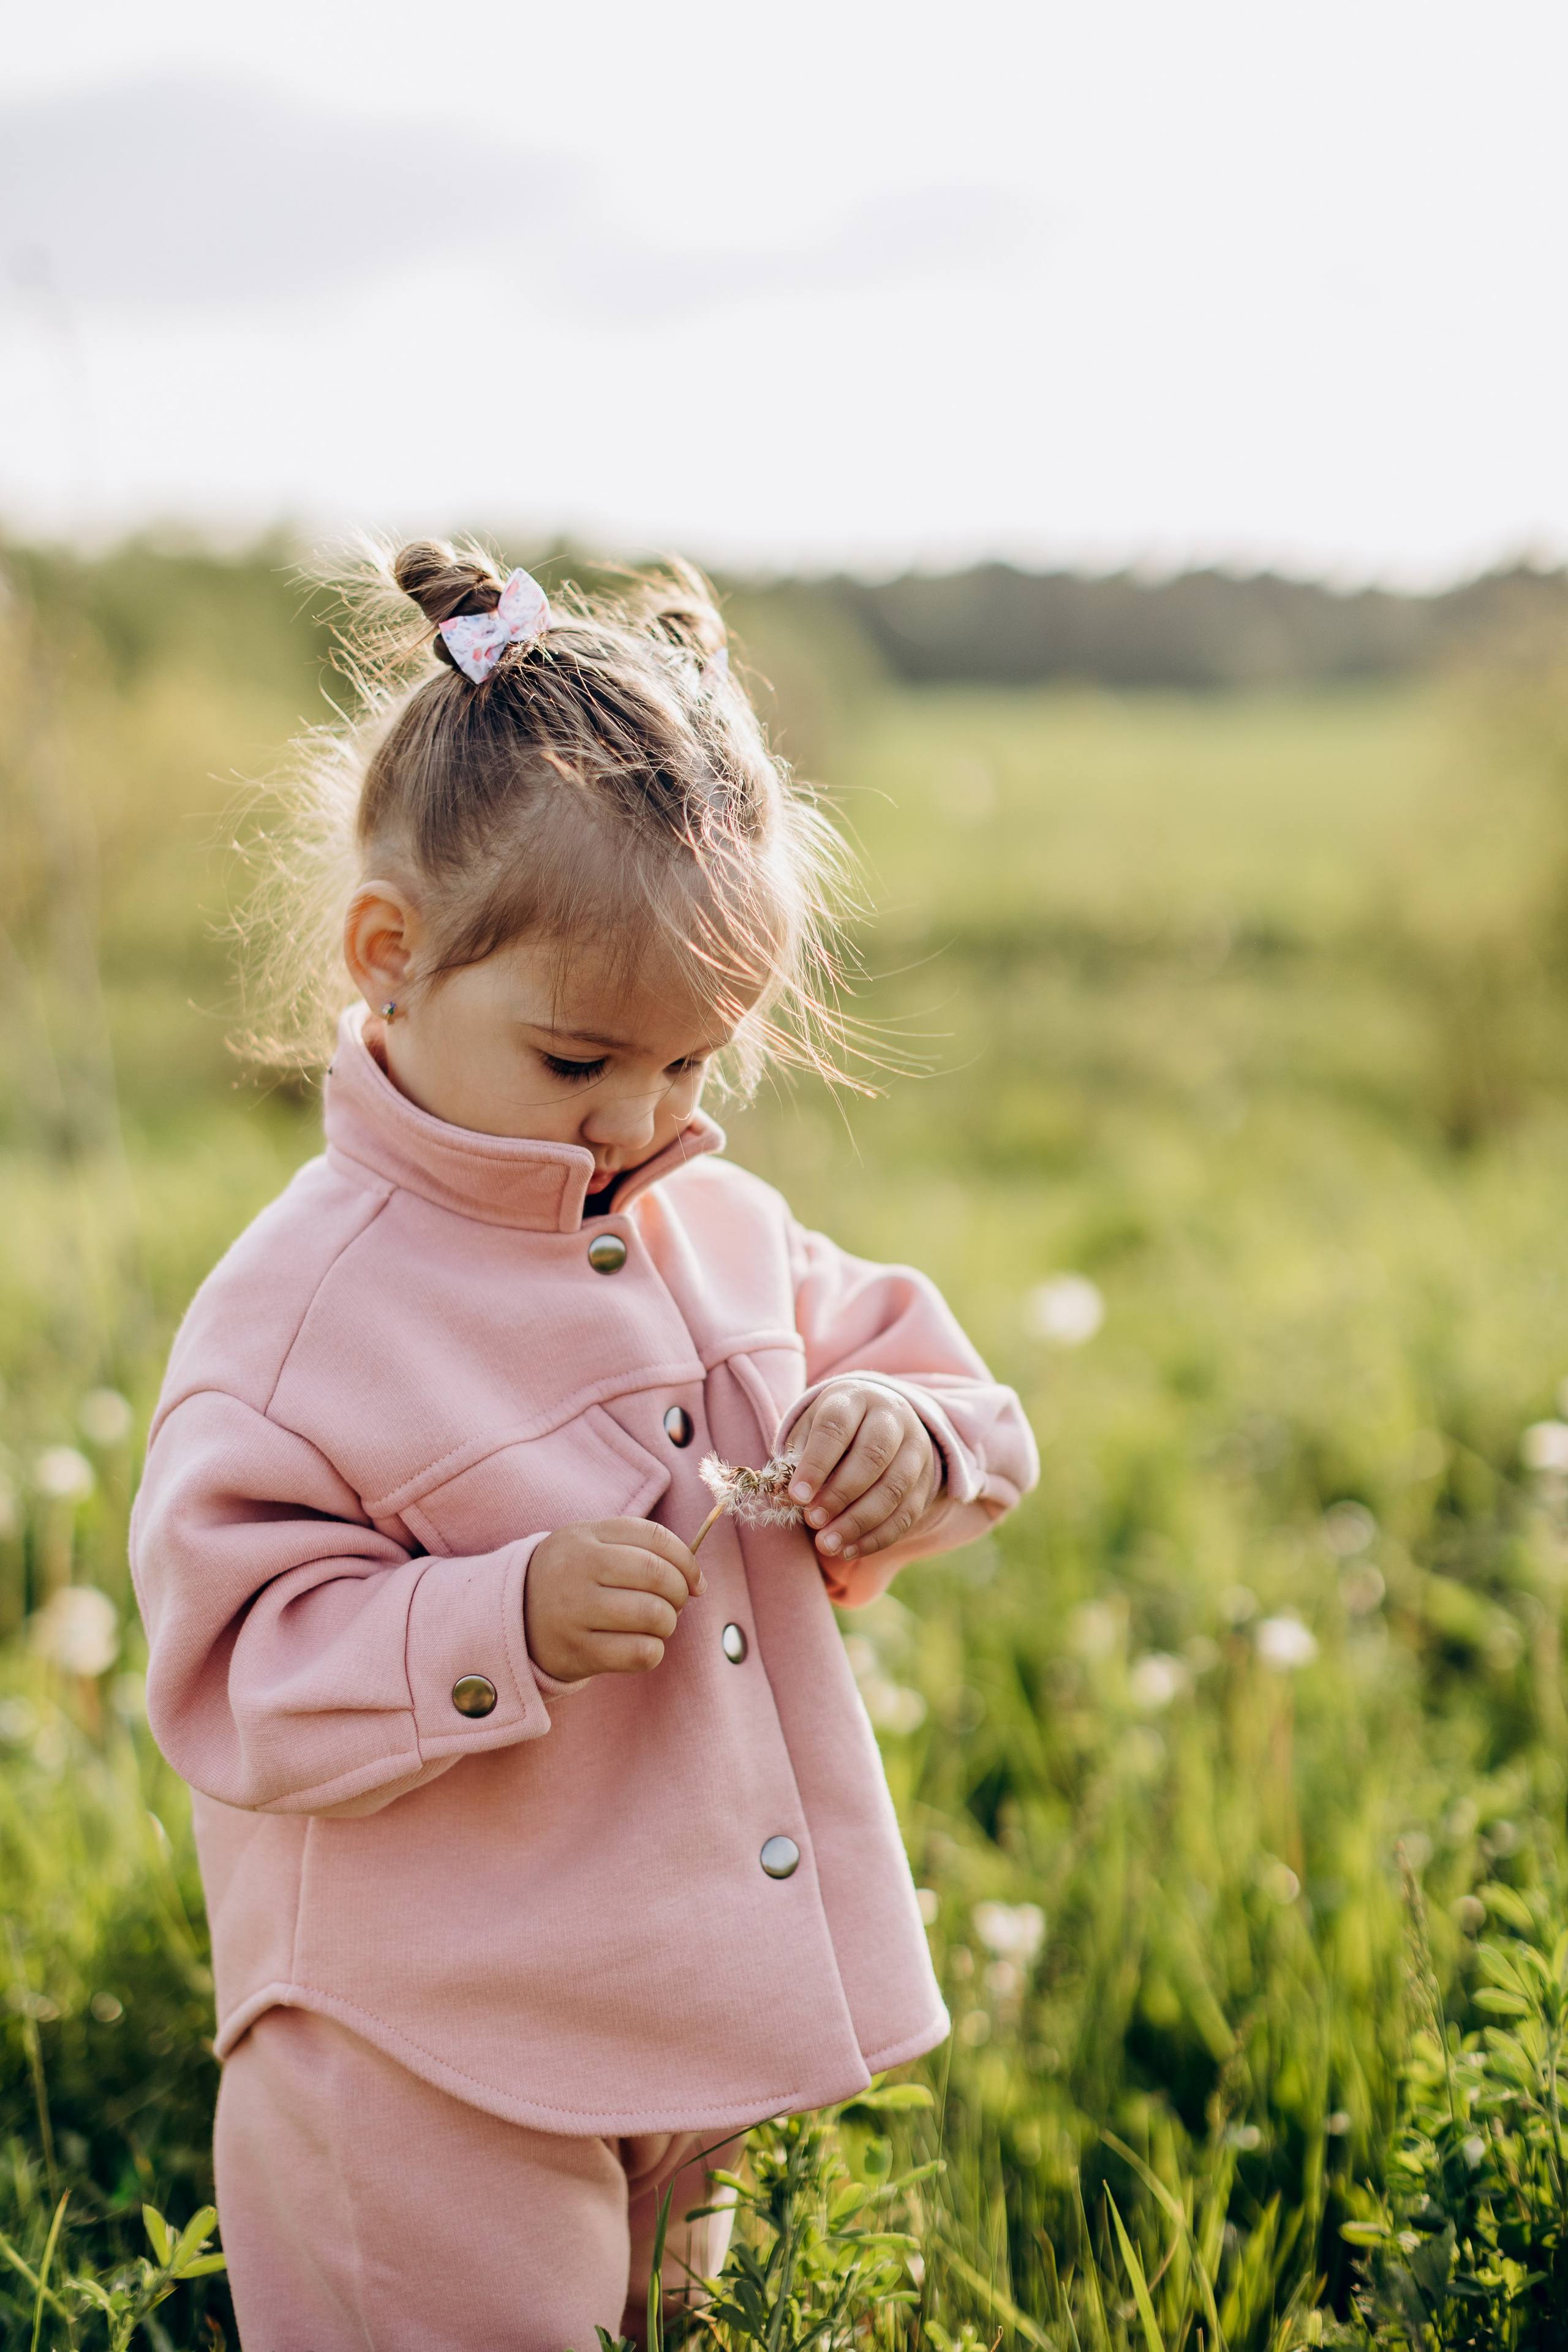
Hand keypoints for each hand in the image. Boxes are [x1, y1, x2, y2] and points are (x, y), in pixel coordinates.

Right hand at [525, 1518, 704, 1681]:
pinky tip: (640, 1646)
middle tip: (674, 1604)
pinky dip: (653, 1651)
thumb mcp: (593, 1545)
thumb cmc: (571, 1579)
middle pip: (658, 1576)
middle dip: (679, 1593)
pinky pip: (640, 1653)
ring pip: (653, 1615)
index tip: (695, 1580)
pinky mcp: (577, 1653)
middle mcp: (578, 1569)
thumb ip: (642, 1549)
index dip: (687, 1560)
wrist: (513, 1619)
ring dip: (667, 1623)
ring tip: (655, 1625)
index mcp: (586, 1536)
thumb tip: (697, 1581)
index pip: (655, 1538)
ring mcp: (574, 1612)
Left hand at [786, 1380, 941, 1563]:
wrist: (881, 1418)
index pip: (836, 1427)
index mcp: (855, 1398)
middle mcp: (891, 1417)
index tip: (796, 1497)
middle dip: (840, 1494)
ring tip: (827, 1543)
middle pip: (872, 1456)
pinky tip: (850, 1550)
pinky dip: (878, 1536)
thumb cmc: (833, 1430)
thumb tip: (788, 1497)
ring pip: (895, 1487)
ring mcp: (915, 1447)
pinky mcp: (927, 1477)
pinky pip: (908, 1512)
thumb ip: (798, 1457)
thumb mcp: (811, 1428)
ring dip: (859, 1522)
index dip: (816, 1464)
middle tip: (812, 1521)